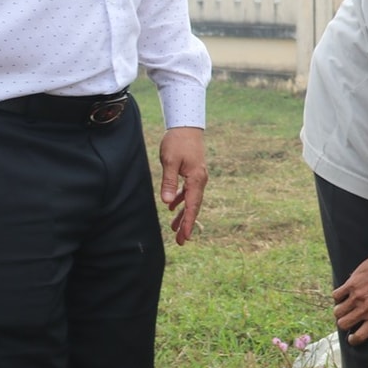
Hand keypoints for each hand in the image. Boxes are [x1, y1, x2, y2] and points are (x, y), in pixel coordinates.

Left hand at [159, 126, 207, 244]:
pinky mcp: (193, 174)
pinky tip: (171, 208)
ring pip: (191, 201)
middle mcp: (200, 181)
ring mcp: (198, 178)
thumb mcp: (169, 162)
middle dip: (187, 224)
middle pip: (194, 207)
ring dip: (183, 215)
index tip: (184, 237)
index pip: (192, 206)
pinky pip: (188, 192)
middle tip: (181, 241)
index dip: (188, 223)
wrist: (187, 127)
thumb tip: (167, 202)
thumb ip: (169, 182)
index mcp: (196, 180)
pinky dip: (181, 201)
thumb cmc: (177, 142)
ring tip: (175, 229)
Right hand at [332, 252, 367, 344]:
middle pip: (343, 324)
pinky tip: (343, 295)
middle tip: (348, 319)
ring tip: (345, 308)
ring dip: (340, 311)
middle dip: (345, 324)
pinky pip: (336, 295)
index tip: (353, 338)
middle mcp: (365, 309)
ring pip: (337, 312)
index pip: (359, 337)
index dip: (353, 340)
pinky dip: (338, 296)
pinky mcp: (351, 284)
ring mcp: (357, 297)